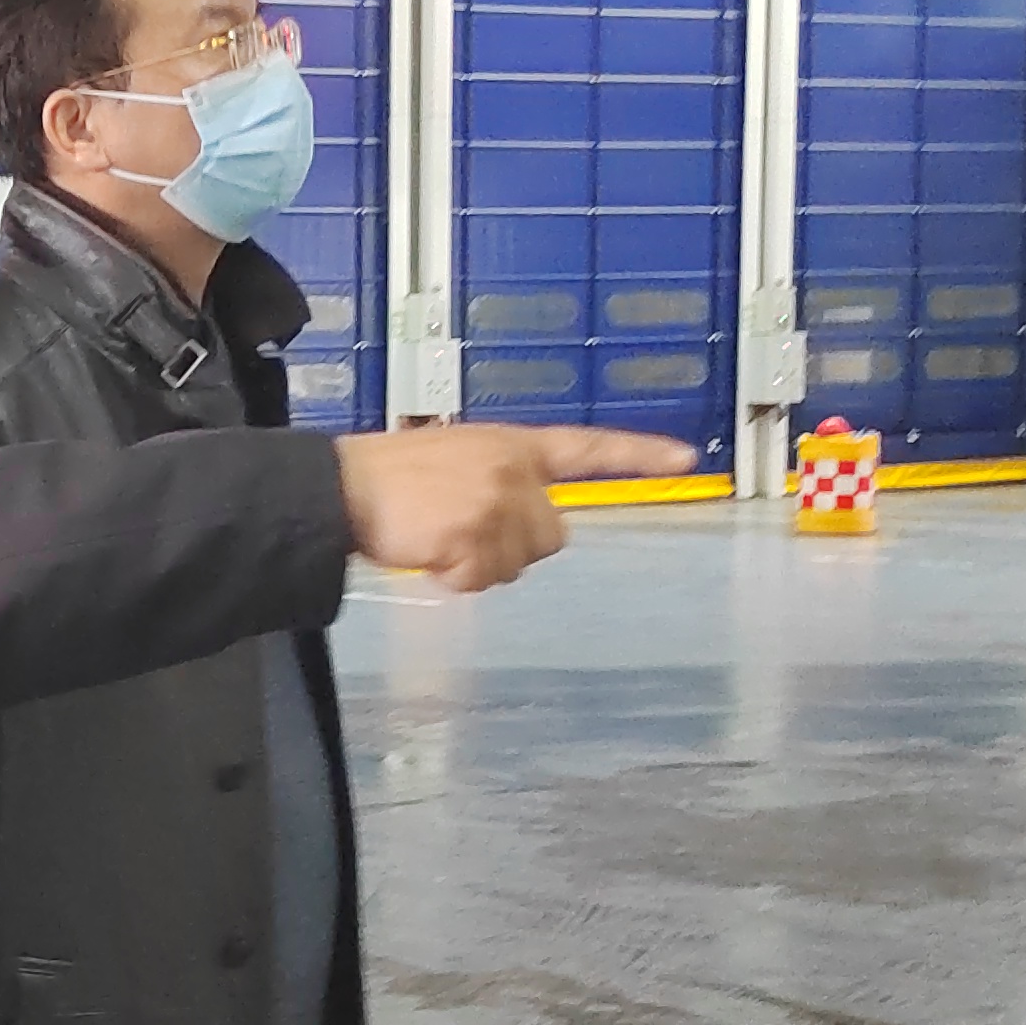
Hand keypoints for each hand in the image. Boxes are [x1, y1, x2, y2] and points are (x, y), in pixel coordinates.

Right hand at [331, 426, 697, 592]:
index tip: (688, 459)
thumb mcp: (457, 458)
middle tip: (457, 531)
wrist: (337, 486)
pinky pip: (481, 580)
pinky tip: (426, 552)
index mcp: (513, 444)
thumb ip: (503, 481)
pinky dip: (452, 578)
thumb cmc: (388, 477)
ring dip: (478, 564)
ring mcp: (495, 501)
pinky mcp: (472, 532)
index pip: (588, 447)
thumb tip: (529, 530)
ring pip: (518, 564)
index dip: (640, 455)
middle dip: (511, 546)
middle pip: (552, 536)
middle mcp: (514, 469)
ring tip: (435, 537)